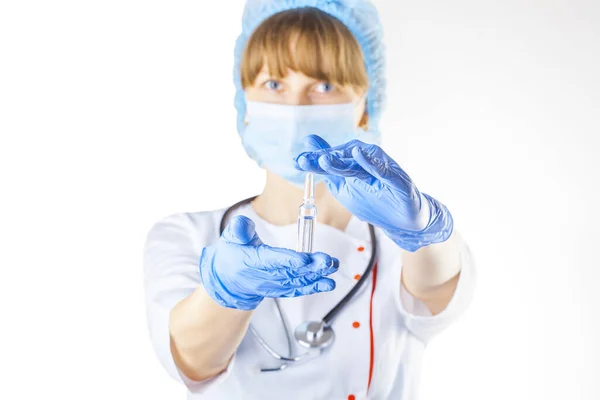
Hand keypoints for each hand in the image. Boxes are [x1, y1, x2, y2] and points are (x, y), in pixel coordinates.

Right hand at [199, 215, 338, 309]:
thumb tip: (244, 224)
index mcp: (252, 261)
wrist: (228, 281)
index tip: (305, 259)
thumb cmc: (231, 255)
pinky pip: (298, 289)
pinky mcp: (281, 289)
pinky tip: (328, 283)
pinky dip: (314, 287)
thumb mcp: (229, 238)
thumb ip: (238, 230)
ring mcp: (274, 285)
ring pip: (297, 281)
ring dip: (317, 276)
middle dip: (311, 267)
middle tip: (327, 261)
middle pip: (290, 272)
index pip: (272, 261)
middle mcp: (264, 277)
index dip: (289, 260)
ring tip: (332, 267)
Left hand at [294, 135, 452, 250]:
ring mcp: (383, 170)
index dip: (314, 160)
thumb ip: (328, 166)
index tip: (297, 162)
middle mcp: (368, 162)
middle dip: (324, 158)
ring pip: (360, 162)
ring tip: (325, 159)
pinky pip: (383, 170)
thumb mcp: (345, 186)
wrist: (404, 221)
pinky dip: (372, 163)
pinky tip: (360, 155)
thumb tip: (309, 144)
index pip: (332, 159)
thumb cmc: (375, 201)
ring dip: (342, 160)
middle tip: (306, 161)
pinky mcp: (398, 180)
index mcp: (355, 164)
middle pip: (344, 158)